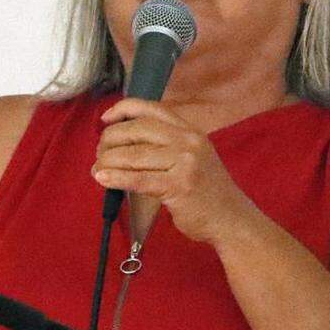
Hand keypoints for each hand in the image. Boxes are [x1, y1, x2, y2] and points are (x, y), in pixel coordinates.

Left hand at [92, 98, 257, 246]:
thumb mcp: (192, 158)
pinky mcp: (178, 186)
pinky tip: (103, 179)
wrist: (232, 220)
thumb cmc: (207, 192)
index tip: (105, 119)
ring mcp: (185, 162)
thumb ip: (165, 146)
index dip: (123, 110)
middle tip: (99, 154)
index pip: (151, 109)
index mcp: (190, 131)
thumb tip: (122, 142)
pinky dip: (117, 178)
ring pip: (134, 155)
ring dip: (108, 162)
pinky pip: (138, 179)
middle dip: (110, 140)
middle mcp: (188, 141)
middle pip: (137, 130)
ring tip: (97, 170)